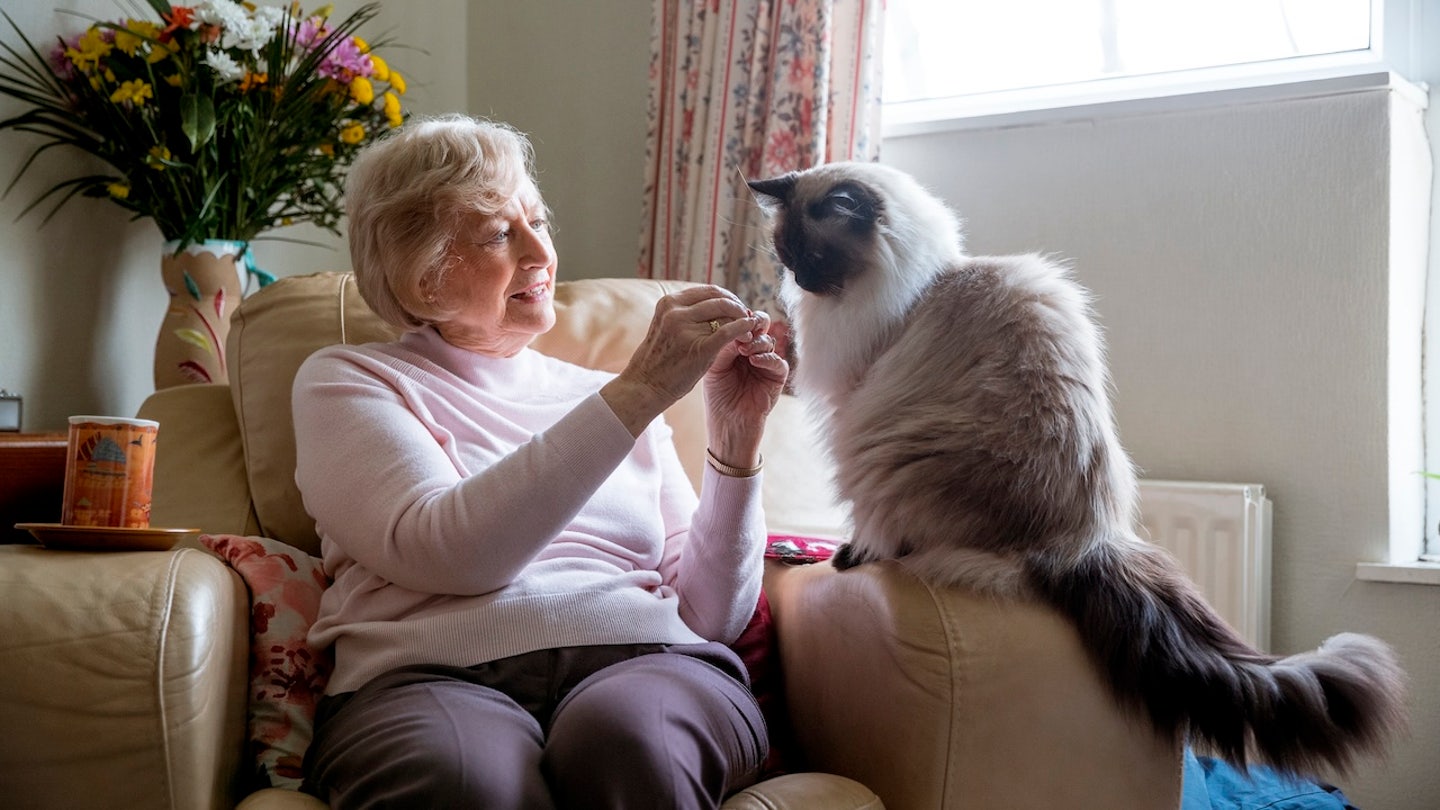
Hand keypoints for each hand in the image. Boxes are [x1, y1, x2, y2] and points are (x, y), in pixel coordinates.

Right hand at [602, 285, 765, 436]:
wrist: (644, 387)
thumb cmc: (657, 361)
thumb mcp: (665, 327)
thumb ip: (686, 315)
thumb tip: (715, 307)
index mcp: (668, 303)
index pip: (708, 291)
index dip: (728, 297)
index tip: (736, 307)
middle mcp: (676, 311)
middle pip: (719, 298)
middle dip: (738, 306)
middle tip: (747, 317)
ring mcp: (686, 328)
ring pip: (726, 312)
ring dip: (742, 318)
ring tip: (749, 329)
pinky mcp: (698, 347)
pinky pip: (728, 331)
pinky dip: (743, 329)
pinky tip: (749, 333)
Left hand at [702, 308, 787, 466]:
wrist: (728, 428)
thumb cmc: (717, 399)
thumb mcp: (714, 368)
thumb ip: (723, 346)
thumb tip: (733, 324)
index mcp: (736, 346)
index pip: (741, 323)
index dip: (738, 318)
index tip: (730, 317)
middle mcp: (752, 352)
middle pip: (760, 326)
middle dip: (753, 322)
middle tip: (744, 325)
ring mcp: (765, 364)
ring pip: (769, 341)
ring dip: (757, 342)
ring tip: (744, 349)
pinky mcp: (776, 378)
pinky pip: (778, 362)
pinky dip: (767, 358)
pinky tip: (754, 361)